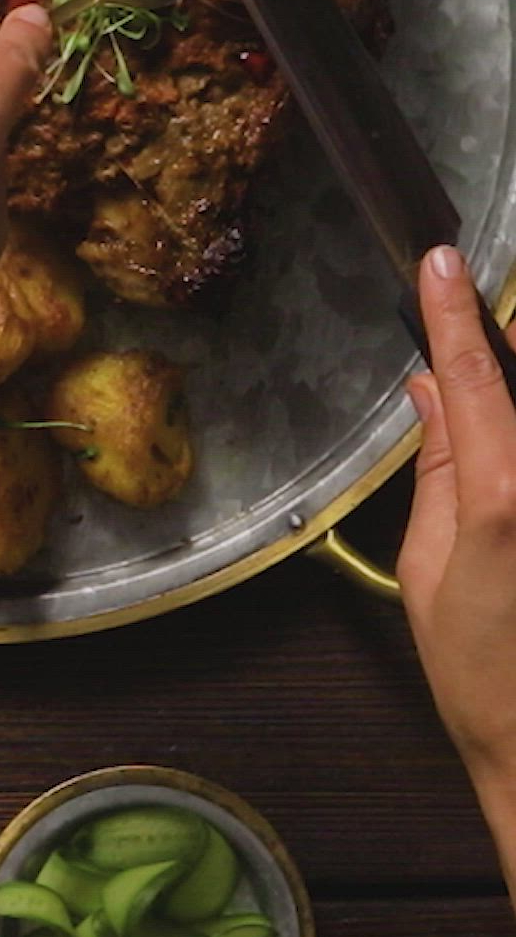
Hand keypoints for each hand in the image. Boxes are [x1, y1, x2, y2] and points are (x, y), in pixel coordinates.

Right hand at [397, 247, 515, 868]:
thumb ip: (437, 468)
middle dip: (499, 347)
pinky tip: (490, 444)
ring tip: (480, 381)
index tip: (440, 261)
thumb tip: (433, 392)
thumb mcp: (428, 566)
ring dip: (508, 394)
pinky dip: (512, 438)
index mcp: (504, 493)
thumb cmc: (480, 674)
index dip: (454, 312)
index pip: (476, 375)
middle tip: (465, 319)